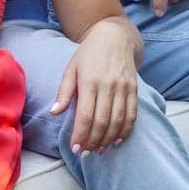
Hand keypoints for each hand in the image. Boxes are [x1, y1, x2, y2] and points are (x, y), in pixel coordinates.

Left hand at [51, 17, 140, 152]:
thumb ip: (64, 92)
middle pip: (102, 122)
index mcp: (89, 81)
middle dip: (93, 141)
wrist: (114, 36)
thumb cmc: (88, 54)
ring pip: (118, 121)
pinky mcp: (134, 88)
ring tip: (100, 150)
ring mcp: (123, 87)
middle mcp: (108, 86)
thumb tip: (54, 112)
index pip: (85, 115)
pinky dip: (125, 130)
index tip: (75, 148)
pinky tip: (117, 140)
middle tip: (86, 153)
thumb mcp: (71, 68)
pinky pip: (132, 114)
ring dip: (109, 139)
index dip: (80, 134)